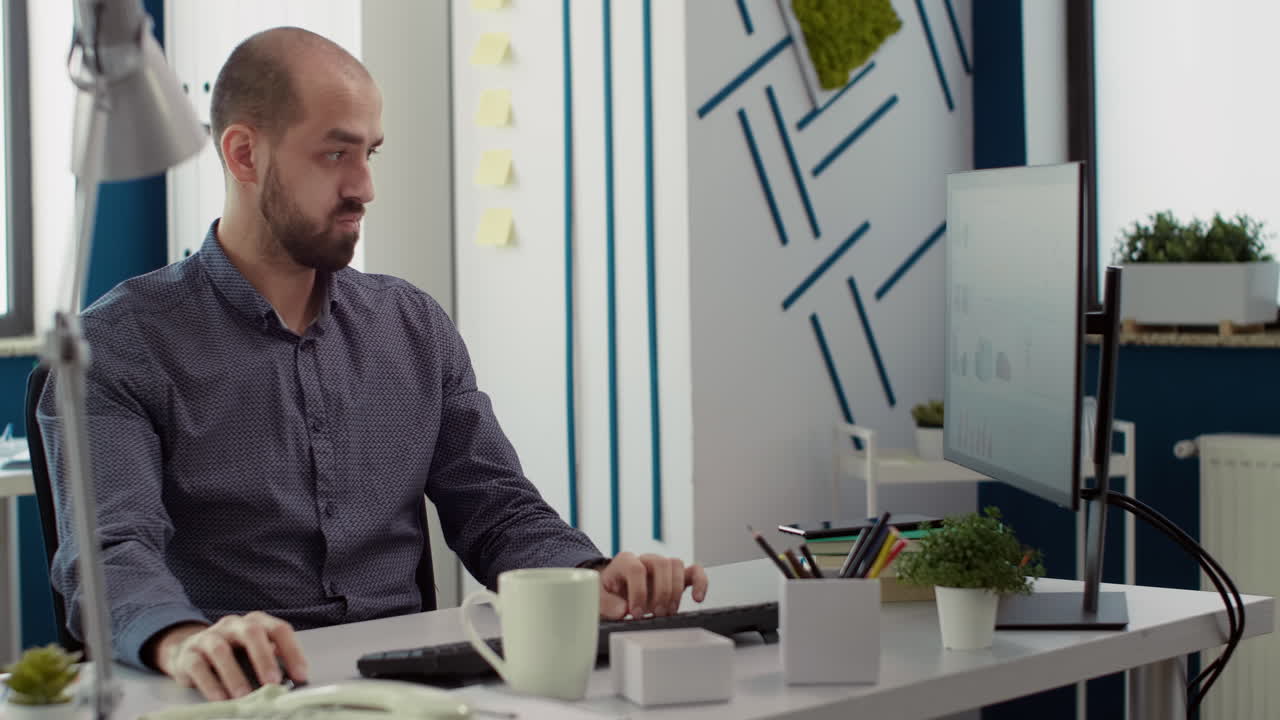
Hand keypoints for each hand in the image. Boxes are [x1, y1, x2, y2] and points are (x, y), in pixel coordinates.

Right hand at [151, 612, 307, 700]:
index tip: (301, 675)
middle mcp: (233, 625)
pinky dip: (211, 684)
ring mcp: (209, 637)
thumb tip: (293, 683)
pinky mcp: (188, 655)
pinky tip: (221, 699)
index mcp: (256, 622)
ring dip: (235, 675)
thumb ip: (272, 661)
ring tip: (245, 697)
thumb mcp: (254, 652)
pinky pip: (198, 667)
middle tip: (273, 683)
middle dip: (264, 658)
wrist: (189, 651)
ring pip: (221, 651)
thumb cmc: (233, 654)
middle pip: (252, 633)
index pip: (279, 629)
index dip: (292, 651)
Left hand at [598, 552, 708, 619]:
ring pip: (677, 565)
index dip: (638, 592)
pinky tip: (697, 598)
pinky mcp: (676, 577)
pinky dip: (700, 583)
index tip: (635, 612)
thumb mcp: (598, 598)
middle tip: (654, 613)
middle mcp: (646, 560)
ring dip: (675, 591)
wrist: (614, 592)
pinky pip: (694, 571)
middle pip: (661, 564)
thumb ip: (606, 603)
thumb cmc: (607, 594)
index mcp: (625, 561)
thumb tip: (622, 609)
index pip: (636, 569)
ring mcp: (662, 567)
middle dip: (660, 592)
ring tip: (667, 612)